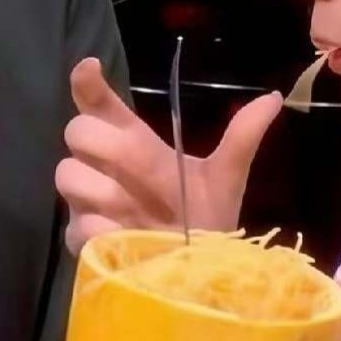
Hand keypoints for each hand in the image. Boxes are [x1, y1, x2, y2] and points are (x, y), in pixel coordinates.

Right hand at [57, 58, 281, 254]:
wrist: (200, 273)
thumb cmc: (205, 218)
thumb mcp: (225, 177)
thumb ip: (241, 138)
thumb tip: (273, 98)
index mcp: (134, 144)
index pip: (99, 105)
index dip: (87, 85)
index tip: (90, 67)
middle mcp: (105, 167)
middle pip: (77, 131)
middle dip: (102, 142)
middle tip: (133, 158)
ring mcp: (89, 202)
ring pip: (68, 173)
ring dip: (101, 188)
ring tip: (134, 209)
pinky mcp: (82, 238)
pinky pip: (75, 223)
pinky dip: (98, 226)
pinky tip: (123, 235)